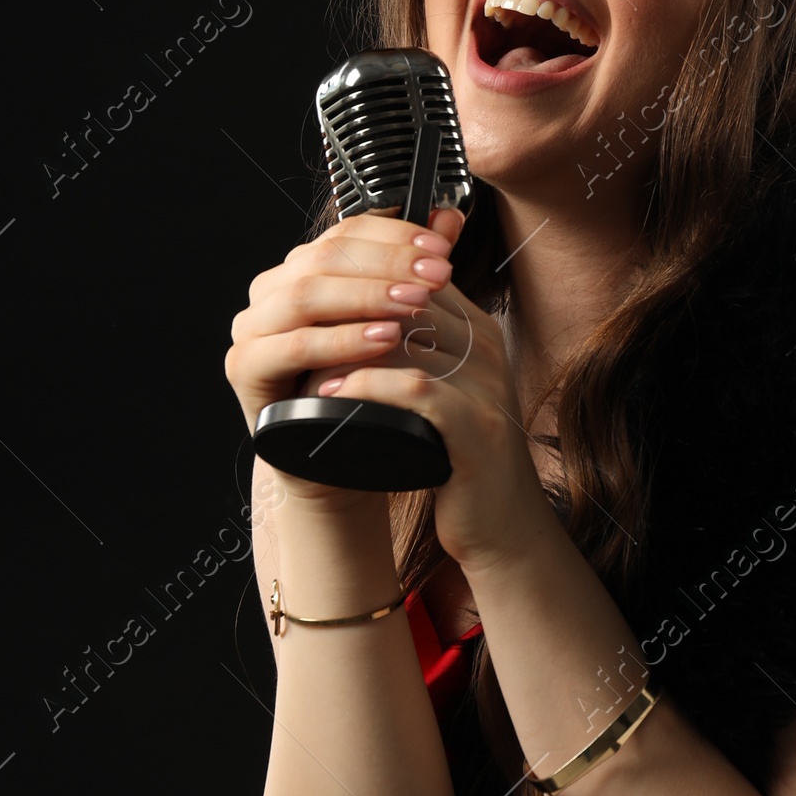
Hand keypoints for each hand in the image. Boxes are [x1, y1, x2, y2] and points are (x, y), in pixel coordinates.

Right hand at [225, 207, 460, 506]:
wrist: (340, 463)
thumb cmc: (367, 389)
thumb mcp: (397, 324)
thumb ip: (415, 269)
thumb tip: (450, 217)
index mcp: (302, 270)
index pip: (346, 233)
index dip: (395, 235)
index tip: (442, 248)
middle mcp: (271, 292)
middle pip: (327, 257)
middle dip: (388, 263)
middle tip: (437, 275)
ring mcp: (252, 329)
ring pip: (307, 294)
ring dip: (366, 296)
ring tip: (416, 304)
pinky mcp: (245, 369)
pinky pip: (294, 347)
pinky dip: (342, 339)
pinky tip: (384, 339)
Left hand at [307, 266, 553, 576]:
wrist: (501, 521)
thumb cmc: (456, 451)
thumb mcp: (438, 385)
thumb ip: (408, 345)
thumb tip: (349, 318)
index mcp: (476, 327)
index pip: (413, 274)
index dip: (359, 282)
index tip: (308, 298)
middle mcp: (486, 346)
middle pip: (407, 299)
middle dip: (347, 308)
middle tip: (294, 321)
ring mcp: (486, 384)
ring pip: (407, 340)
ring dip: (346, 347)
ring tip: (300, 360)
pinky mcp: (477, 426)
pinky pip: (416, 389)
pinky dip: (367, 386)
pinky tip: (331, 395)